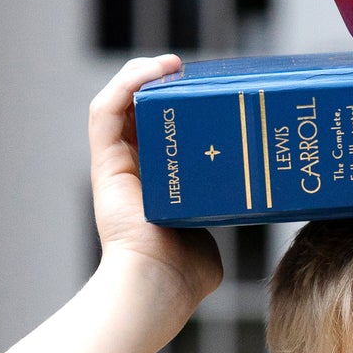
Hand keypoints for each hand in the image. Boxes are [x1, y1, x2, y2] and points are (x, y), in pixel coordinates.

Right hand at [89, 55, 223, 314]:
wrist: (157, 288)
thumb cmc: (184, 277)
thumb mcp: (210, 237)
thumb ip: (220, 219)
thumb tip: (248, 210)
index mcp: (158, 185)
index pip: (165, 134)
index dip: (182, 107)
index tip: (210, 92)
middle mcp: (134, 171)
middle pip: (142, 112)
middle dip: (166, 85)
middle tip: (195, 73)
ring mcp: (116, 166)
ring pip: (120, 103)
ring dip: (143, 75)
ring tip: (172, 64)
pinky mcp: (104, 163)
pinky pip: (105, 111)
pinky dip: (124, 84)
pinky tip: (152, 70)